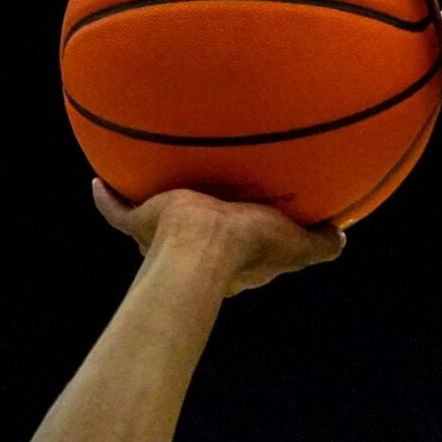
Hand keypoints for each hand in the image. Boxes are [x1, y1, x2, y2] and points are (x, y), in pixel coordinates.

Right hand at [94, 181, 344, 295]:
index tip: (250, 223)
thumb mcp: (293, 244)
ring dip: (152, 210)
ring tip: (153, 183)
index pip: (240, 250)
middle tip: (203, 200)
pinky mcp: (141, 224)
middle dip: (199, 222)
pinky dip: (107, 199)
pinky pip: (117, 211)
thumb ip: (319, 245)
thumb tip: (343, 238)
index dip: (247, 238)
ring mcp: (163, 241)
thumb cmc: (247, 246)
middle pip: (195, 237)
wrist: (200, 246)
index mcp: (232, 259)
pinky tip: (98, 182)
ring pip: (155, 223)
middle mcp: (195, 252)